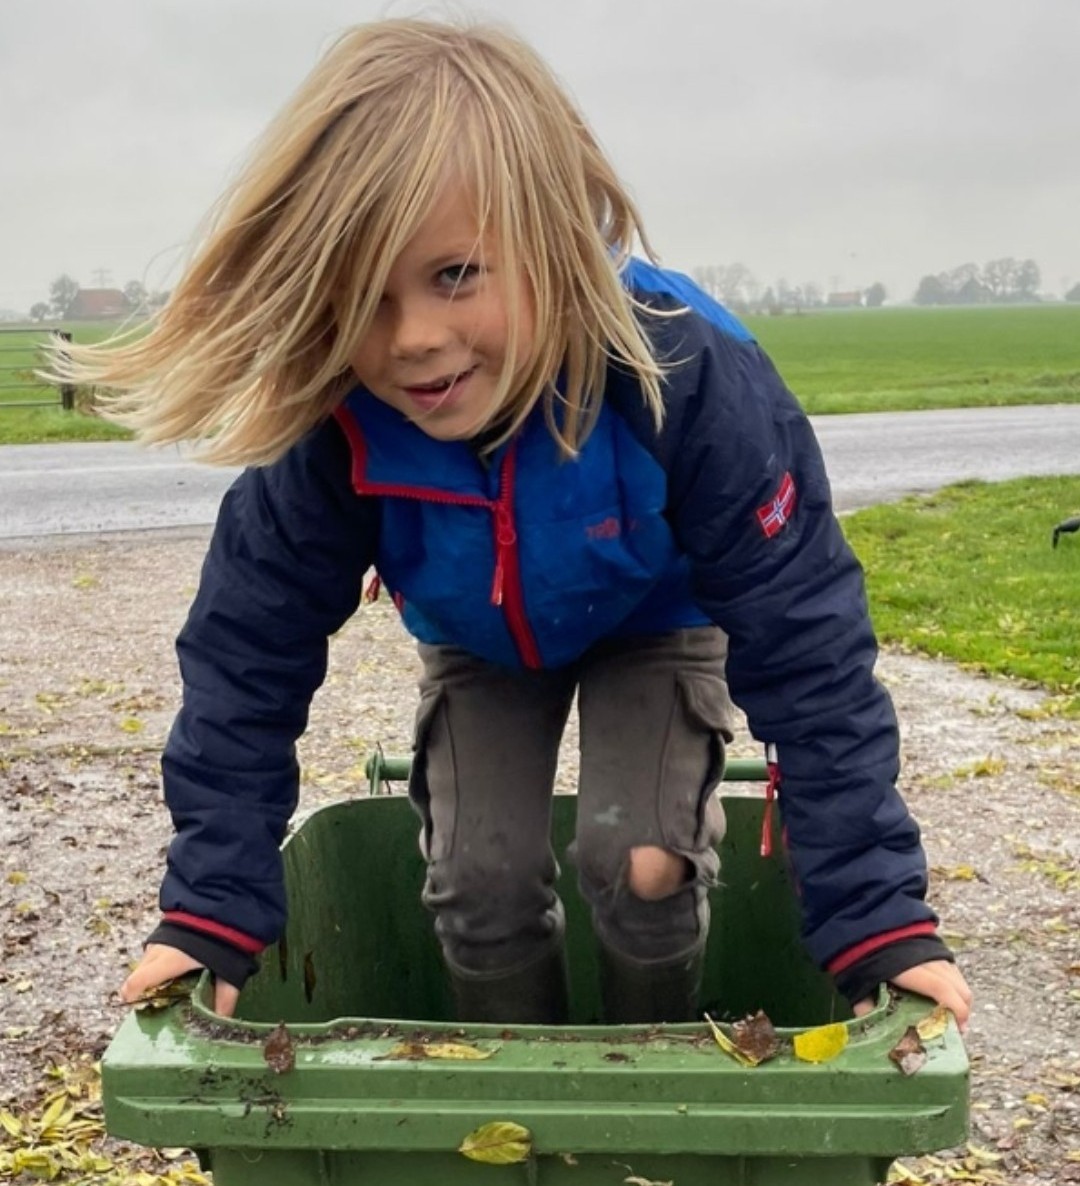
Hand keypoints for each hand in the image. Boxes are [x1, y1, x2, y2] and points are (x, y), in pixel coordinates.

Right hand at [119, 943, 240, 1017]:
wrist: (225, 901)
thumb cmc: (222, 937)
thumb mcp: (227, 971)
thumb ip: (224, 998)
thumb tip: (222, 1022)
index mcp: (168, 960)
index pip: (137, 983)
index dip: (132, 999)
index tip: (142, 1011)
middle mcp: (157, 950)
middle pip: (137, 976)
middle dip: (144, 992)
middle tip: (159, 1004)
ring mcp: (159, 939)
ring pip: (145, 964)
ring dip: (152, 977)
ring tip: (171, 987)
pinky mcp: (164, 931)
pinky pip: (153, 953)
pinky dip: (158, 965)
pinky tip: (177, 970)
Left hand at [854, 959, 972, 1032]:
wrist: (868, 921)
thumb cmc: (864, 953)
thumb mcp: (861, 980)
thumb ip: (866, 1004)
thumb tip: (873, 1027)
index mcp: (909, 968)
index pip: (941, 989)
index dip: (955, 1010)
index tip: (958, 1029)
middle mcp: (928, 959)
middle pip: (958, 988)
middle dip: (962, 1011)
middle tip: (954, 1028)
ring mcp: (934, 952)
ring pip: (960, 980)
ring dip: (960, 1000)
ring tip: (949, 1014)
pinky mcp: (937, 948)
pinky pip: (955, 972)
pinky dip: (956, 987)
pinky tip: (944, 997)